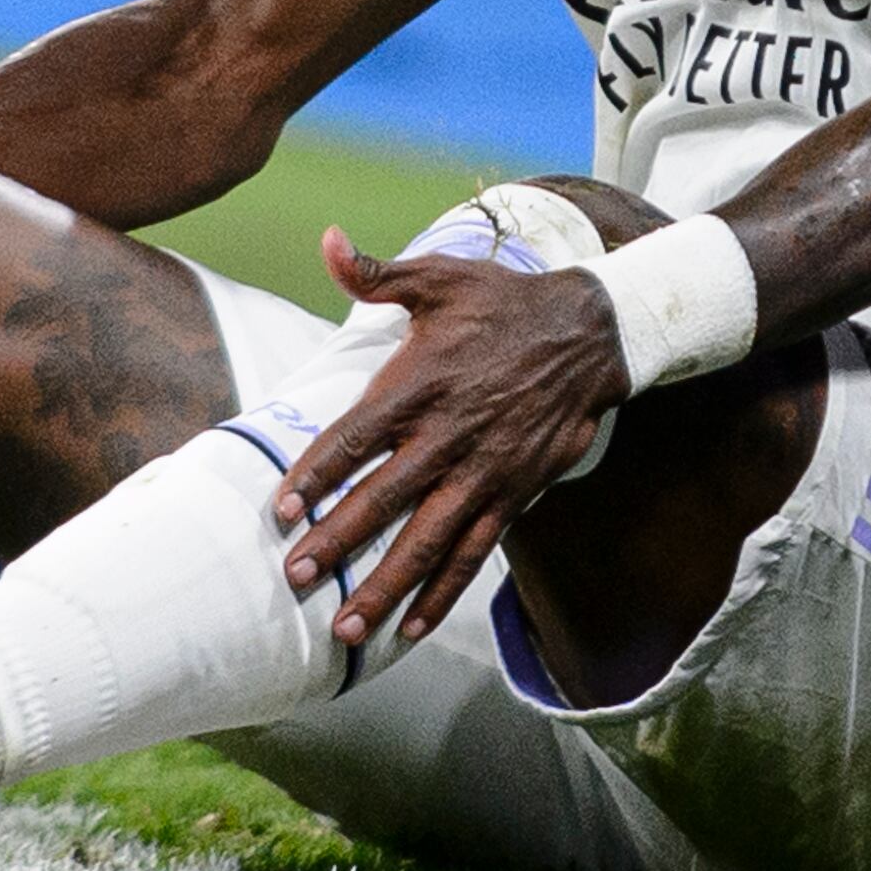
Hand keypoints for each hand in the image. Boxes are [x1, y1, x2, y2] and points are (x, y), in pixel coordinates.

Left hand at [270, 228, 628, 646]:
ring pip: (426, 541)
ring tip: (345, 626)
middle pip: (382, 500)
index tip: (281, 510)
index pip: (355, 439)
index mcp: (420, 385)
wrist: (589, 334)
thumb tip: (328, 241)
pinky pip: (472, 554)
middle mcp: (448, 435)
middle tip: (296, 578)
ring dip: (384, 587)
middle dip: (336, 544)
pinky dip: (442, 595)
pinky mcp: (511, 495)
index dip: (315, 476)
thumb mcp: (440, 279)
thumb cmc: (502, 304)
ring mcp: (482, 472)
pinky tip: (411, 629)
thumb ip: (377, 274)